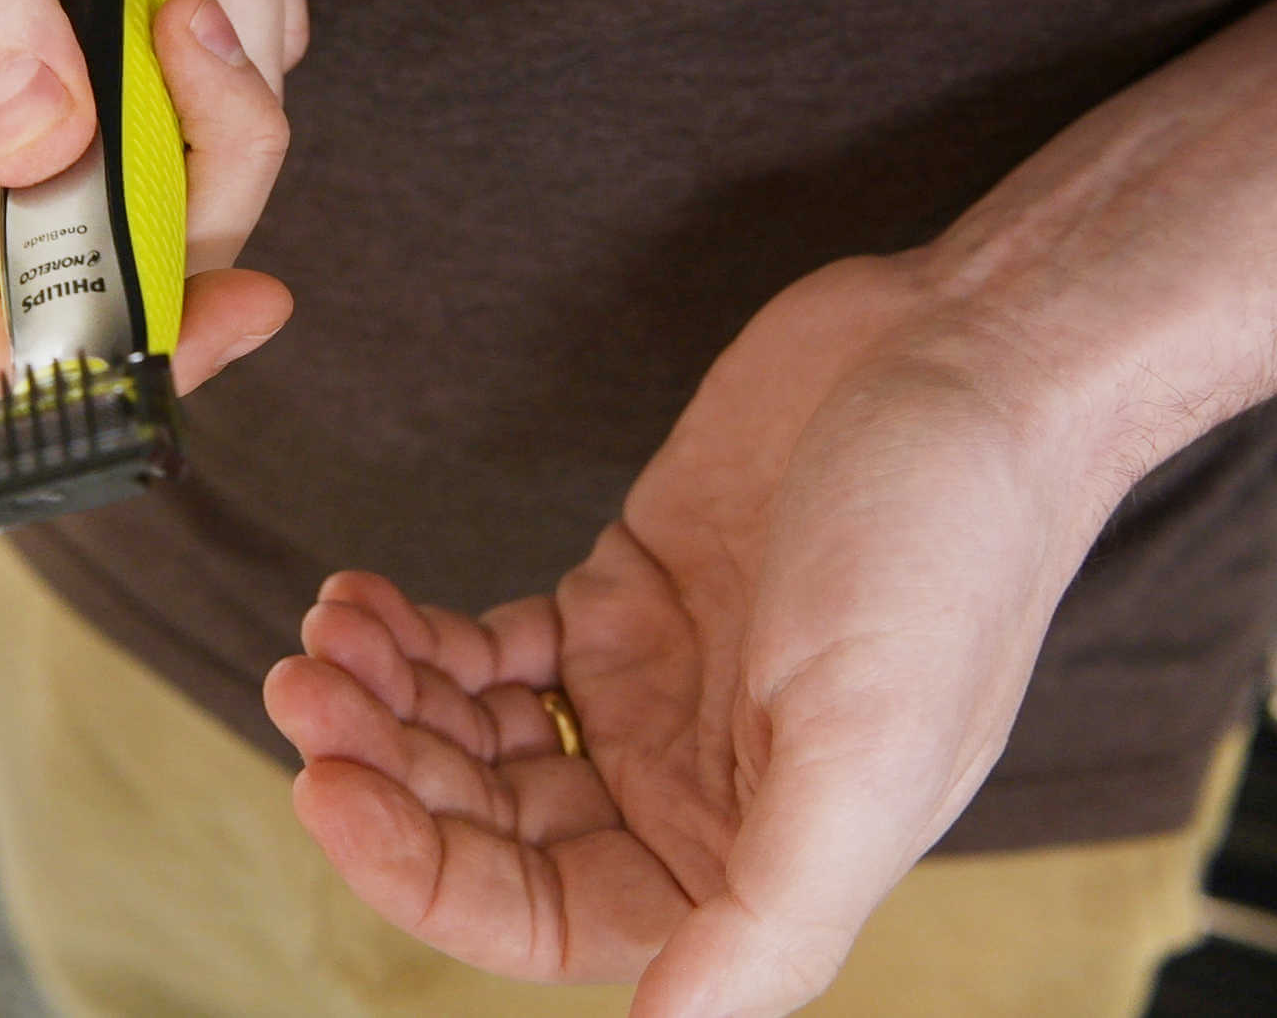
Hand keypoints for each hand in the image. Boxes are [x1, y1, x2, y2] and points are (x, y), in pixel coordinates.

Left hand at [265, 255, 1116, 1015]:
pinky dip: (418, 636)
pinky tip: (366, 599)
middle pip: (486, 825)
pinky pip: (487, 652)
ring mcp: (647, 693)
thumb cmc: (949, 553)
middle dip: (385, 765)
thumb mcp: (869, 754)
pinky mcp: (622, 598)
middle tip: (306, 686)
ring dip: (387, 697)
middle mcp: (687, 792)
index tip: (328, 785)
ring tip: (327, 631)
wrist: (969, 359)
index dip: (420, 872)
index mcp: (746, 858)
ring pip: (472, 738)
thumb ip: (768, 917)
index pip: (541, 917)